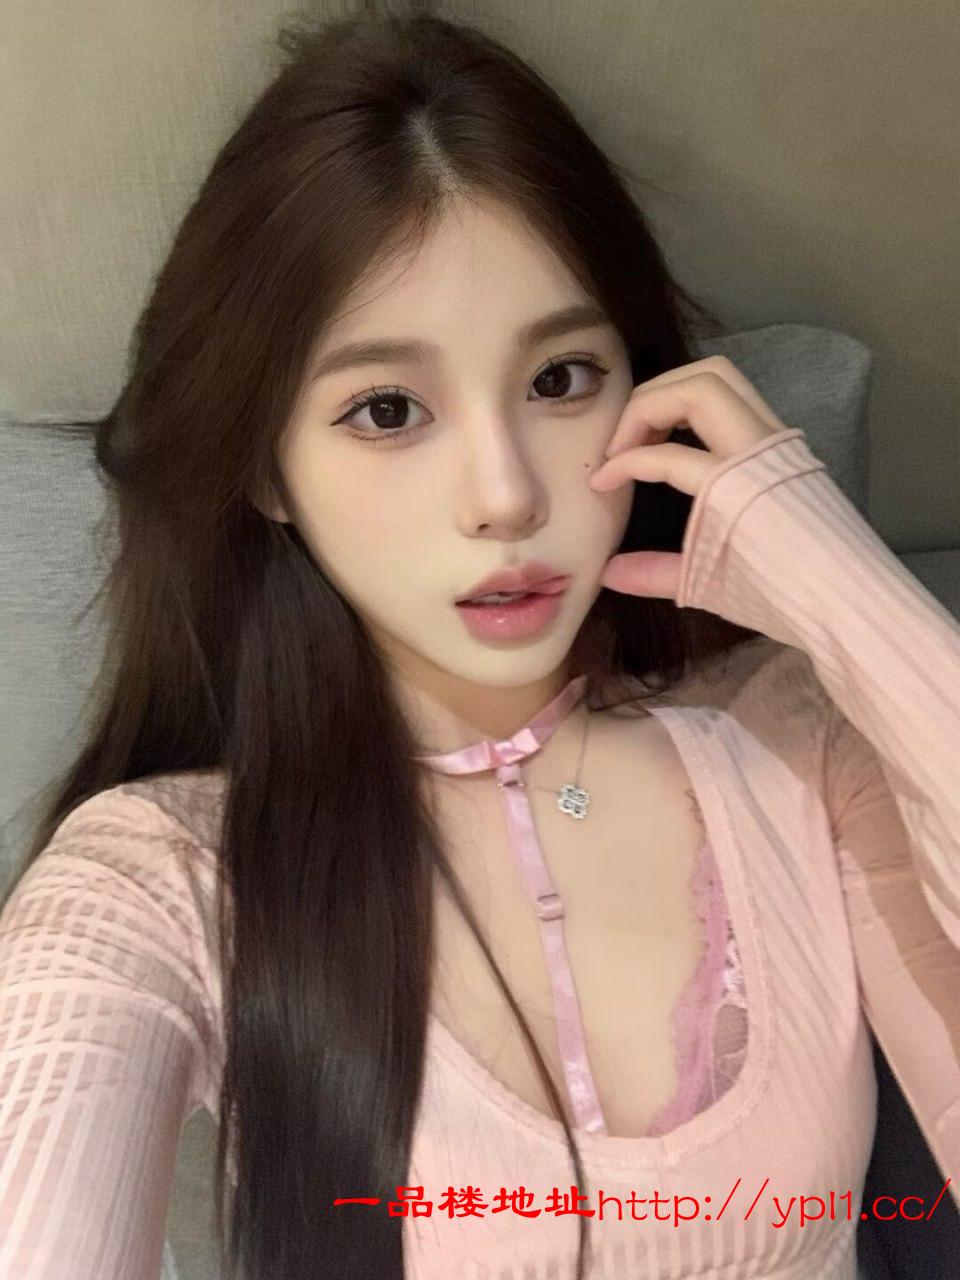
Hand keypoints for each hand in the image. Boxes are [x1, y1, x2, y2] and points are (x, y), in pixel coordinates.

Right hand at [587, 354, 791, 599]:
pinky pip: (737, 399)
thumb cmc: (779, 596)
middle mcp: (758, 450)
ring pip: (720, 379)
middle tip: (620, 442)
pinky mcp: (784, 442)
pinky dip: (699, 403)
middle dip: (645, 405)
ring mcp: (776, 439)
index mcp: (735, 486)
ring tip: (646, 430)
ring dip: (673, 393)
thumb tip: (606, 572)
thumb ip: (654, 573)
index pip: (665, 456)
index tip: (598, 482)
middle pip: (695, 388)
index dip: (622, 464)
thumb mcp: (710, 588)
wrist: (849, 599)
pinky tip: (680, 434)